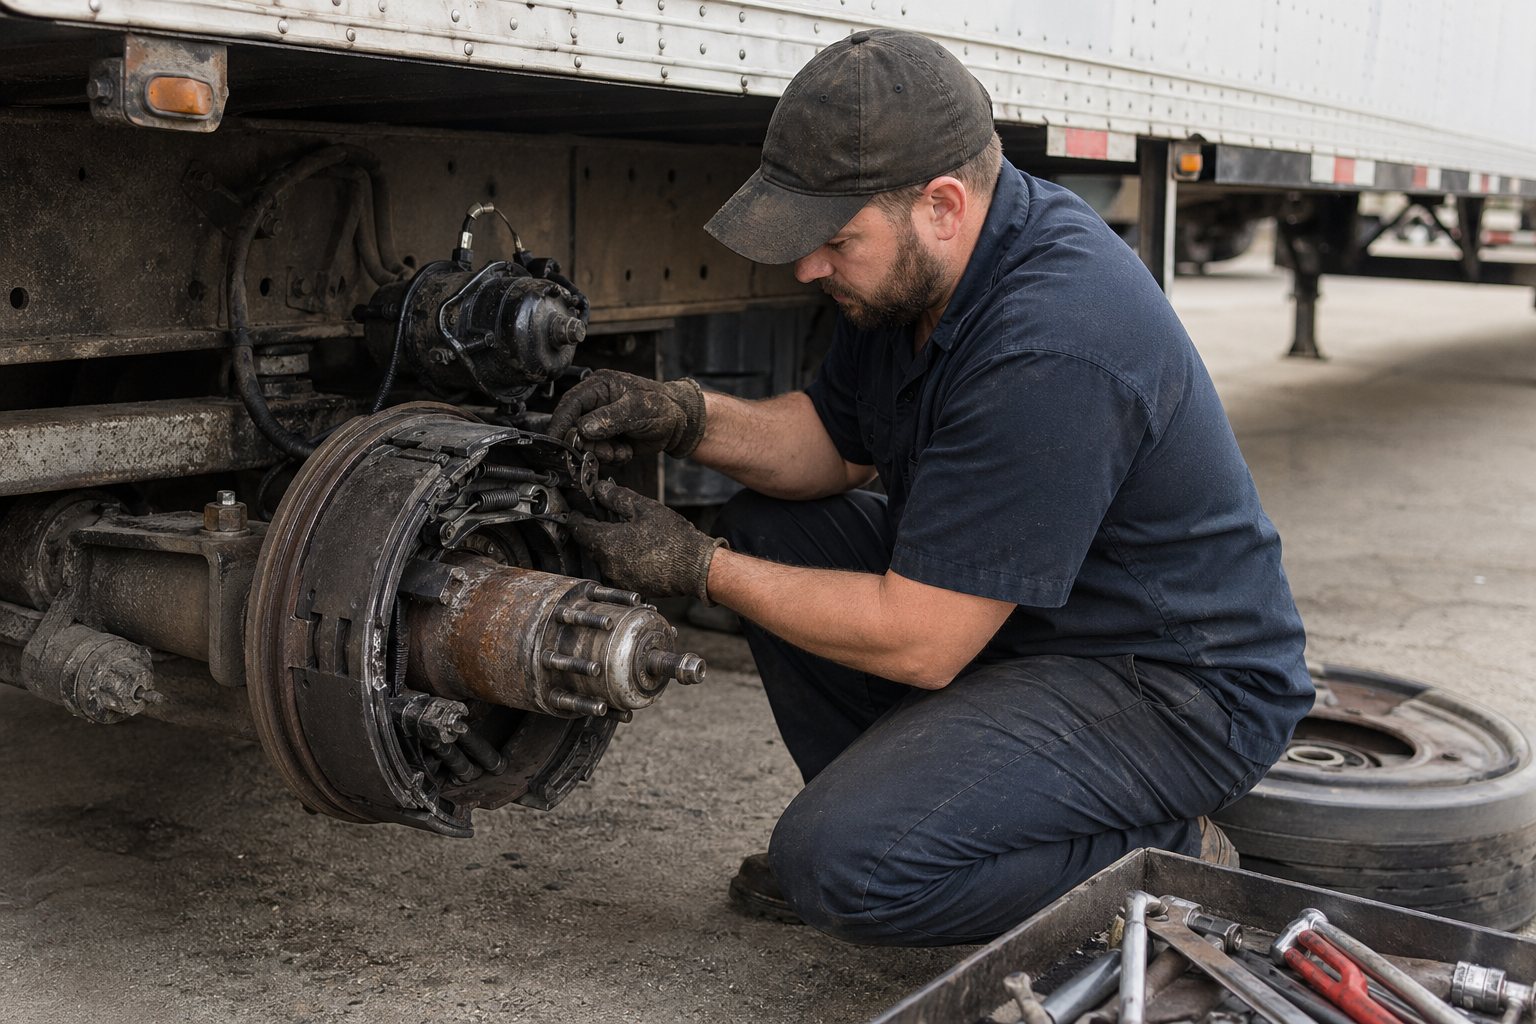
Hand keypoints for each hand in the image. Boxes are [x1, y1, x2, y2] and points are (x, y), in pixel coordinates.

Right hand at [548, 369, 706, 465]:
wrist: (681, 423)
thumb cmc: (664, 406)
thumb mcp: (637, 408)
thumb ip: (609, 418)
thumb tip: (584, 428)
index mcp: (599, 386)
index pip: (570, 404)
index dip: (561, 423)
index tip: (558, 441)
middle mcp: (596, 404)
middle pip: (575, 428)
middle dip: (589, 444)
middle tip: (606, 450)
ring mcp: (602, 423)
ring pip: (586, 444)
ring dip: (602, 453)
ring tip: (621, 450)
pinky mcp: (609, 438)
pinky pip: (599, 453)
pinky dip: (611, 457)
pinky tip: (626, 451)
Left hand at [567, 480, 725, 601]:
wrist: (696, 568)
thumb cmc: (673, 538)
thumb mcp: (644, 508)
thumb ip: (616, 497)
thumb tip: (599, 489)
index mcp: (606, 543)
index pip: (578, 528)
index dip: (576, 516)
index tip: (577, 510)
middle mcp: (608, 564)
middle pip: (591, 544)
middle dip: (595, 530)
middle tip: (607, 516)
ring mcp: (619, 578)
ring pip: (606, 558)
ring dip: (610, 546)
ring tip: (629, 533)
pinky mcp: (632, 586)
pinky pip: (619, 570)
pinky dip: (624, 559)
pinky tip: (639, 550)